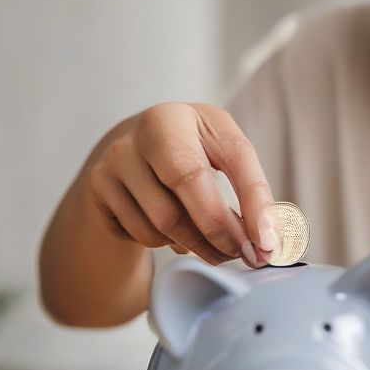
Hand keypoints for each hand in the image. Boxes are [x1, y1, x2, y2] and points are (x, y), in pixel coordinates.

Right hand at [85, 102, 278, 268]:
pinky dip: (167, 244)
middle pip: (190, 185)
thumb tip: (268, 241)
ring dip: (197, 245)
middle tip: (244, 255)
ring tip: (213, 246)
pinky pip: (141, 234)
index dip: (256, 203)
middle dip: (222, 231)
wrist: (129, 151)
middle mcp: (150, 128)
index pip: (235, 155)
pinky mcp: (99, 187)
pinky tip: (175, 234)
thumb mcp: (221, 153)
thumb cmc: (189, 152)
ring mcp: (118, 157)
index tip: (270, 243)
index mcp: (194, 114)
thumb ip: (248, 190)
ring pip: (164, 221)